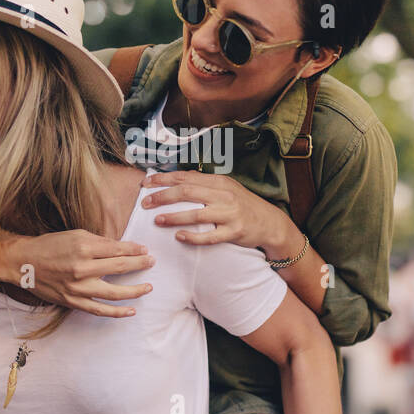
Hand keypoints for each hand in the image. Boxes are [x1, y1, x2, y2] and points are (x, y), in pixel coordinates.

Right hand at [0, 230, 154, 317]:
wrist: (22, 263)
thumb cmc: (49, 245)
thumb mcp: (74, 235)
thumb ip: (98, 242)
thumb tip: (121, 248)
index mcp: (83, 247)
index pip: (117, 249)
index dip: (135, 250)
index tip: (145, 250)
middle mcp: (82, 268)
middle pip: (120, 267)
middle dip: (140, 264)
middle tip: (152, 262)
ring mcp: (78, 287)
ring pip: (114, 292)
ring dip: (135, 290)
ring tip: (148, 287)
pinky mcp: (73, 301)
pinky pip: (99, 310)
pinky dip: (117, 312)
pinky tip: (131, 311)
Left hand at [141, 171, 293, 253]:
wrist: (269, 222)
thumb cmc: (241, 205)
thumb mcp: (225, 189)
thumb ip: (203, 184)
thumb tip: (175, 180)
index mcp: (218, 182)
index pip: (185, 177)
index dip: (163, 179)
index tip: (145, 183)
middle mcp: (223, 195)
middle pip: (187, 192)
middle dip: (162, 196)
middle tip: (145, 203)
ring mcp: (230, 214)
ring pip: (197, 214)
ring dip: (174, 217)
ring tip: (158, 220)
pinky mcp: (234, 232)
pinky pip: (210, 236)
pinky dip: (193, 237)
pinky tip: (179, 237)